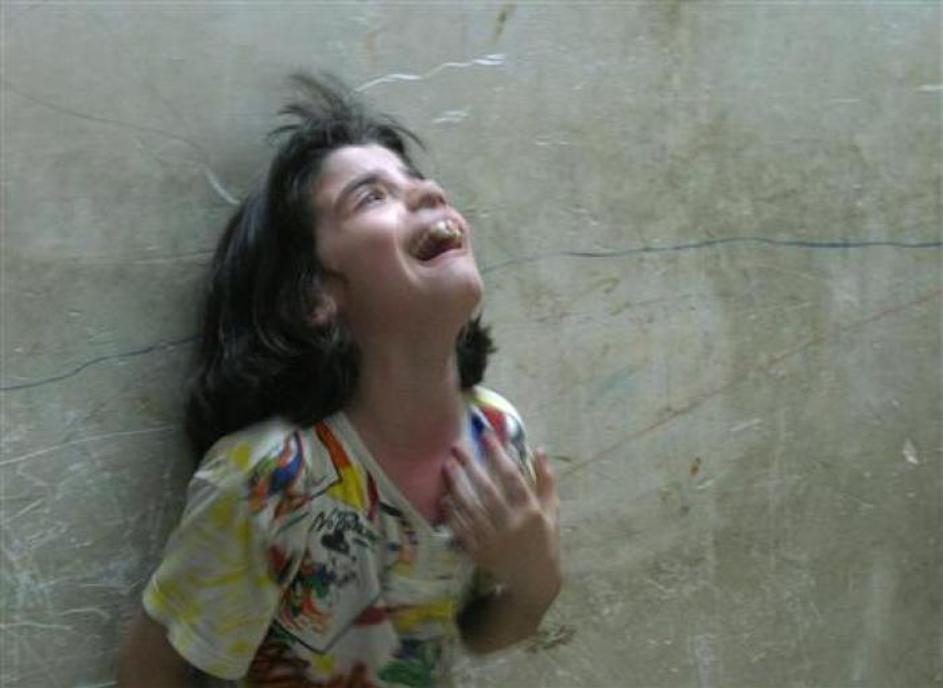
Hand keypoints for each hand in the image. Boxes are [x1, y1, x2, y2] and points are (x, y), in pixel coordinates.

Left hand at [442, 428, 560, 609]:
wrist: (534, 580)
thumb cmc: (544, 540)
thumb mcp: (551, 510)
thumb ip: (546, 479)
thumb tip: (539, 448)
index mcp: (530, 512)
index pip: (513, 477)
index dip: (499, 454)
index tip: (487, 435)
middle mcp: (511, 525)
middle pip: (487, 490)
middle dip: (470, 466)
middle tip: (456, 446)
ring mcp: (493, 540)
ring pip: (470, 508)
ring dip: (457, 485)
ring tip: (446, 465)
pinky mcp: (479, 552)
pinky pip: (462, 529)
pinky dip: (453, 512)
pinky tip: (445, 496)